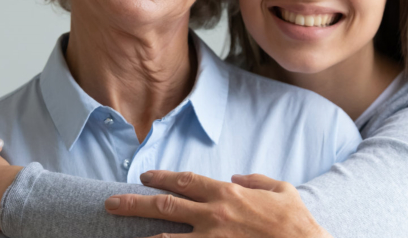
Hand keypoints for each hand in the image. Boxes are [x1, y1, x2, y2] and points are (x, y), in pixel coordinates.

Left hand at [103, 170, 331, 237]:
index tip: (145, 177)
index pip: (185, 181)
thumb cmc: (297, 223)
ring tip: (117, 233)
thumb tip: (239, 177)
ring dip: (140, 236)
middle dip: (134, 203)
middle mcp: (213, 215)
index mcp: (228, 193)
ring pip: (166, 237)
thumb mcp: (282, 191)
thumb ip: (257, 180)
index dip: (162, 178)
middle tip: (110, 202)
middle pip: (164, 205)